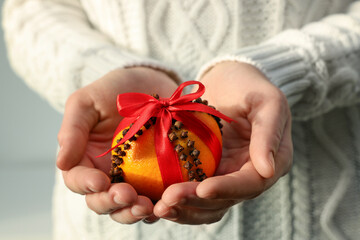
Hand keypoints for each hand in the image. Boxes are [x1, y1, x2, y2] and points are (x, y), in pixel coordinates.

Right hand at [57, 67, 177, 223]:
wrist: (150, 84)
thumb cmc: (114, 90)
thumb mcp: (87, 102)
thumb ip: (72, 130)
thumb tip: (61, 162)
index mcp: (83, 158)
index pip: (77, 179)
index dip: (86, 184)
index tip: (100, 181)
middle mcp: (105, 173)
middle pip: (100, 201)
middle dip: (112, 203)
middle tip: (128, 196)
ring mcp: (131, 178)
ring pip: (126, 207)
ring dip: (133, 211)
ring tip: (146, 207)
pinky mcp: (155, 178)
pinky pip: (154, 198)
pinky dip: (158, 205)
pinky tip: (165, 203)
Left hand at [153, 61, 292, 223]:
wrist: (229, 81)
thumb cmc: (248, 85)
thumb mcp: (266, 100)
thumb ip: (269, 131)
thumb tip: (268, 170)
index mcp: (272, 160)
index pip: (251, 183)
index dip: (227, 189)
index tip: (202, 188)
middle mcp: (250, 174)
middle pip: (225, 199)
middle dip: (196, 202)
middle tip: (167, 200)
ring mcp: (228, 175)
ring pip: (208, 204)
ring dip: (184, 209)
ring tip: (159, 208)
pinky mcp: (208, 172)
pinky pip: (194, 192)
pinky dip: (179, 201)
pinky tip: (157, 202)